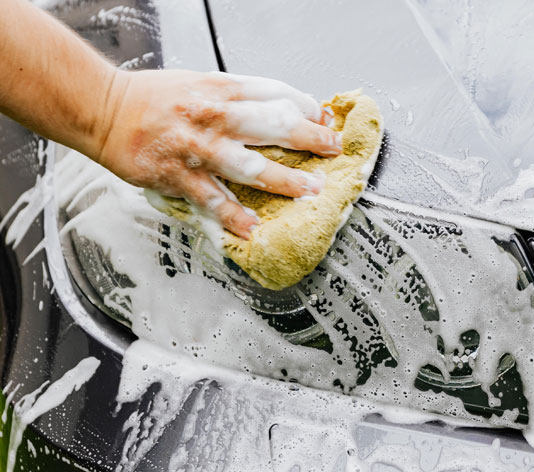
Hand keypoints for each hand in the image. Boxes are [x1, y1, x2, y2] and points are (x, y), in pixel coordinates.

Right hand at [93, 69, 340, 238]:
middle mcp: (214, 116)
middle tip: (333, 151)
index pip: (275, 94)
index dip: (306, 107)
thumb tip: (279, 111)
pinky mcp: (179, 176)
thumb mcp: (201, 83)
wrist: (104, 109)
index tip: (325, 120)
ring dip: (284, 180)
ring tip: (310, 192)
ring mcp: (198, 148)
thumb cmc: (153, 97)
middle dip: (309, 139)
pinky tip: (253, 228)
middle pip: (272, 125)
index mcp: (221, 89)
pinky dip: (234, 217)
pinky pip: (213, 200)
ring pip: (250, 166)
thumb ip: (238, 98)